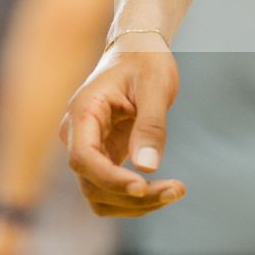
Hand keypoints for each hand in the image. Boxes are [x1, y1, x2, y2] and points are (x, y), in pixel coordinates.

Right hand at [59, 36, 186, 217]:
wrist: (138, 51)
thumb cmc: (145, 61)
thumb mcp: (155, 85)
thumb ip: (150, 124)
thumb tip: (147, 166)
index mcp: (83, 112)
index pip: (84, 159)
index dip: (109, 179)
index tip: (142, 186)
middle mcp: (77, 136)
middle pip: (93, 184)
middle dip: (133, 196)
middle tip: (176, 190)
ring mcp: (88, 149)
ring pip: (100, 195)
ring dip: (135, 204)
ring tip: (175, 192)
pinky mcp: (102, 158)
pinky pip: (111, 190)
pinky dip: (135, 198)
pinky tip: (164, 191)